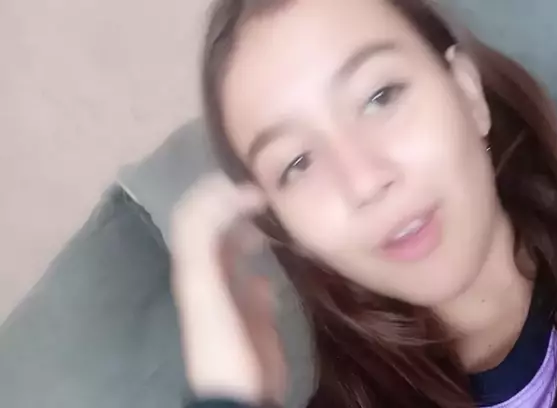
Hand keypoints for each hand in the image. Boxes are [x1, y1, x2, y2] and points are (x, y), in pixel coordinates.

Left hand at [170, 173, 285, 404]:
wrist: (240, 391)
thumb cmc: (222, 342)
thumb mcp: (206, 291)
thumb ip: (205, 247)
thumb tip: (224, 202)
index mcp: (194, 267)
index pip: (195, 217)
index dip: (217, 194)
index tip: (251, 185)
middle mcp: (209, 274)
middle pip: (215, 228)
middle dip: (235, 204)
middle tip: (266, 193)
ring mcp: (230, 292)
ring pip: (234, 249)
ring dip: (249, 228)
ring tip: (273, 216)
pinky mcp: (252, 310)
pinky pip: (255, 277)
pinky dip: (262, 261)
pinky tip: (275, 256)